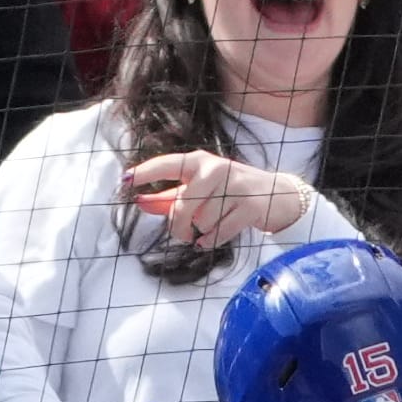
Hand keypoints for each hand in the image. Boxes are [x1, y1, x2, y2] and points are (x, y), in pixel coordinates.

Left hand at [124, 148, 312, 249]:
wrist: (276, 194)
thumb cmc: (229, 190)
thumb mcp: (198, 188)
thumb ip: (168, 197)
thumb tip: (139, 203)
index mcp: (198, 161)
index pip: (167, 165)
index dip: (145, 173)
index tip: (125, 180)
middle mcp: (216, 169)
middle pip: (182, 205)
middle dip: (177, 226)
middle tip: (180, 233)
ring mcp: (234, 187)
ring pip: (201, 222)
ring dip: (200, 232)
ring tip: (208, 227)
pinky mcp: (249, 206)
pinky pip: (219, 233)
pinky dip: (211, 240)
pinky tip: (212, 237)